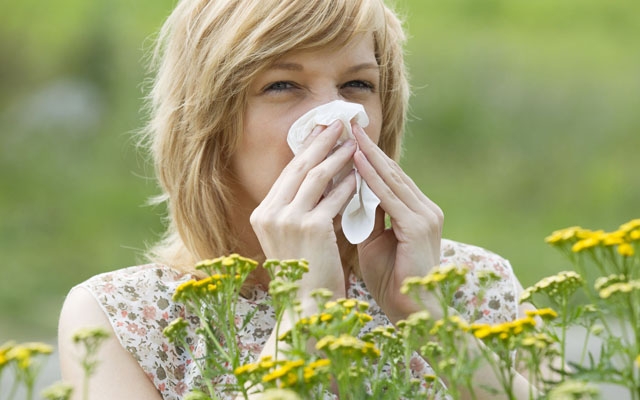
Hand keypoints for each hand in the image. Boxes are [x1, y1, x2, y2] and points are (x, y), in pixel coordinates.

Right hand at [250, 120, 356, 302]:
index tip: (321, 132)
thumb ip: (301, 209)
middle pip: (299, 167)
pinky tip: (360, 174)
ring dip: (338, 156)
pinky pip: (334, 197)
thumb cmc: (304, 275)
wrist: (305, 308)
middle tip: (338, 122)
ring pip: (316, 176)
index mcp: (263, 215)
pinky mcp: (310, 227)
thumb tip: (324, 179)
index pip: (288, 173)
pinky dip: (348, 184)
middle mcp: (269, 213)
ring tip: (354, 142)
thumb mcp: (294, 238)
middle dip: (321, 141)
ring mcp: (287, 219)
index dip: (307, 149)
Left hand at [352, 123, 443, 322]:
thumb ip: (367, 217)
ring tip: (349, 133)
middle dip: (368, 147)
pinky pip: (390, 197)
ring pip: (391, 178)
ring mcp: (425, 216)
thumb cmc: (391, 280)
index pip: (389, 178)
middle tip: (347, 123)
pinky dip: (372, 178)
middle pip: (392, 171)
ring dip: (368, 155)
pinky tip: (357, 162)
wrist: (412, 312)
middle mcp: (425, 208)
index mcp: (416, 212)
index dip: (368, 157)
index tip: (348, 138)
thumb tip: (348, 195)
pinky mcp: (418, 226)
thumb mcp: (374, 242)